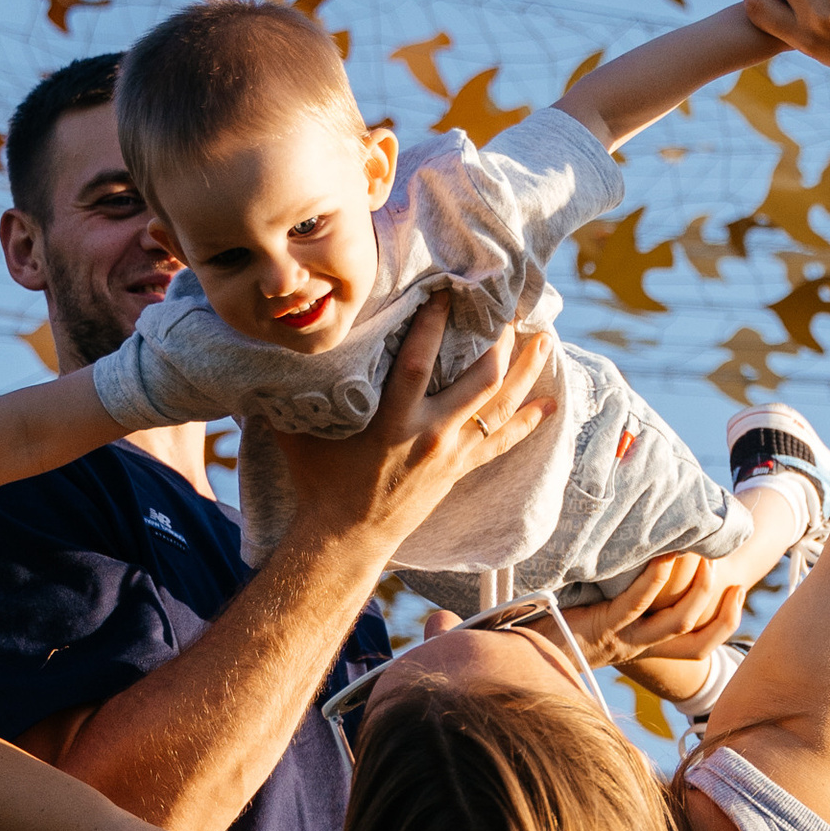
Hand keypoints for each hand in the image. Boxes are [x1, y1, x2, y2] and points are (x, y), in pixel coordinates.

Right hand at [267, 301, 556, 553]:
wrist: (345, 539)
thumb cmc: (319, 481)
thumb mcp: (301, 430)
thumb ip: (298, 387)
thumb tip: (279, 346)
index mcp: (392, 421)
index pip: (418, 362)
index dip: (434, 324)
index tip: (446, 291)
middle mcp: (430, 435)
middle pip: (481, 380)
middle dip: (500, 342)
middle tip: (509, 309)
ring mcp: (450, 454)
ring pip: (501, 407)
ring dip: (526, 373)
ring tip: (545, 341)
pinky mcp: (459, 470)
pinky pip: (502, 442)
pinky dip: (527, 422)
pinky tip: (550, 405)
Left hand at [568, 552, 748, 700]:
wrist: (523, 648)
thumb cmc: (559, 621)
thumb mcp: (603, 608)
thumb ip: (627, 591)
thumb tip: (652, 551)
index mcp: (644, 646)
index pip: (700, 647)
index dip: (726, 622)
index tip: (737, 590)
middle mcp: (639, 647)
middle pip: (696, 639)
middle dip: (717, 605)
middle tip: (720, 567)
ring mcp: (623, 639)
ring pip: (676, 623)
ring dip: (695, 592)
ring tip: (702, 558)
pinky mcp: (602, 626)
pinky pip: (636, 604)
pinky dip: (653, 580)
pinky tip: (663, 556)